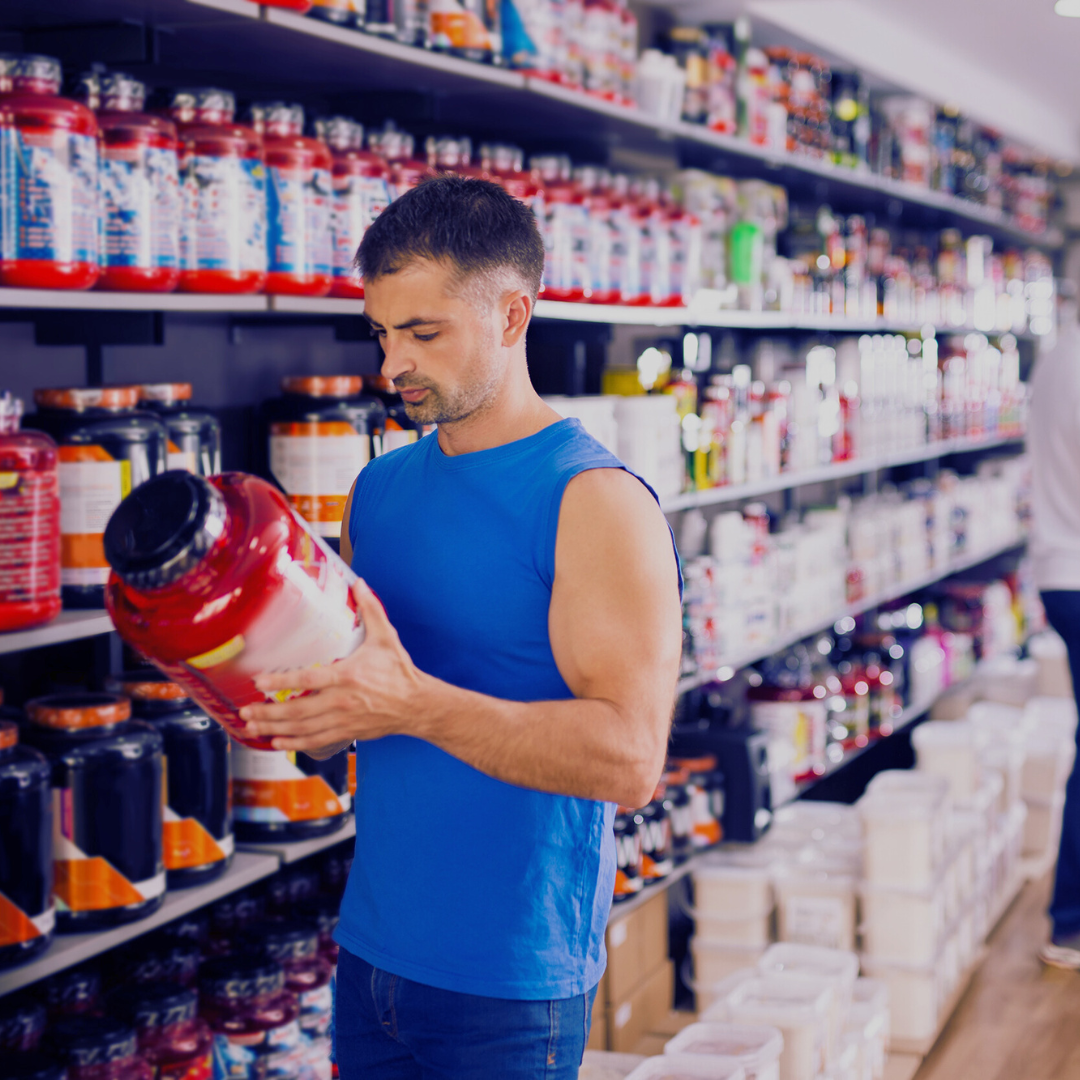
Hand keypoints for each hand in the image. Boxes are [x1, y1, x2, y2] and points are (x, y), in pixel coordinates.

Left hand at [239, 579, 426, 752]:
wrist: (417, 705)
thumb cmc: (400, 671)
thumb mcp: (386, 637)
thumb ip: (371, 610)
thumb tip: (360, 584)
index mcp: (347, 675)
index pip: (307, 679)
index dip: (281, 681)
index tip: (259, 681)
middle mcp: (341, 700)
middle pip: (297, 710)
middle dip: (268, 712)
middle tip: (245, 710)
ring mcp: (342, 719)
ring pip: (302, 727)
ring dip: (274, 728)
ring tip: (251, 725)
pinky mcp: (346, 732)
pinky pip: (315, 740)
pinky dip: (294, 742)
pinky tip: (277, 741)